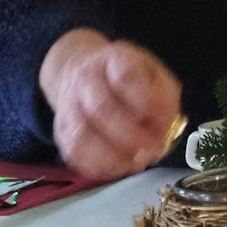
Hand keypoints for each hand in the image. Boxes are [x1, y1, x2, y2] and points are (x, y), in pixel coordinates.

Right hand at [38, 28, 182, 179]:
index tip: (163, 120)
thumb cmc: (127, 77)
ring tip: (136, 162)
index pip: (125, 76)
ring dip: (112, 156)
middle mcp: (85, 79)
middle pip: (101, 108)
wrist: (82, 72)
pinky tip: (119, 167)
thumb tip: (164, 129)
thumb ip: (164, 98)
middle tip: (153, 149)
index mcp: (114, 59)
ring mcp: (69, 105)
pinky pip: (73, 153)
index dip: (146, 102)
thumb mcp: (154, 74)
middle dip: (131, 135)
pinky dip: (98, 166)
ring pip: (82, 135)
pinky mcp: (61, 130)